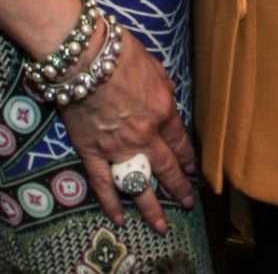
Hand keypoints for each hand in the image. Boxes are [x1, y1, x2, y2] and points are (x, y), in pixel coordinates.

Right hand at [59, 29, 195, 234]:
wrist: (86, 57)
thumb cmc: (120, 52)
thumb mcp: (152, 64)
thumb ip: (162, 83)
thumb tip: (169, 92)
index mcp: (162, 112)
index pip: (179, 140)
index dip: (186, 157)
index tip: (191, 170)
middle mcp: (145, 135)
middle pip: (165, 167)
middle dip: (178, 188)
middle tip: (187, 202)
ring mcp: (119, 148)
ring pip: (139, 184)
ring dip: (151, 207)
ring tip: (160, 225)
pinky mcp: (93, 153)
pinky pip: (103, 184)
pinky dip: (111, 204)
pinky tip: (120, 219)